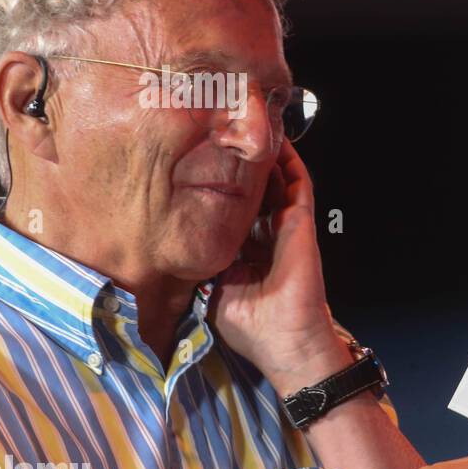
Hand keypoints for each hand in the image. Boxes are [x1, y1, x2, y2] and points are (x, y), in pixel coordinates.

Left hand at [207, 138, 342, 381]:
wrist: (285, 342)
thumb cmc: (249, 326)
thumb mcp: (210, 292)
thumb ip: (197, 268)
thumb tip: (166, 250)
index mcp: (245, 251)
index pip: (230, 210)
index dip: (217, 187)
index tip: (197, 164)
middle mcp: (266, 234)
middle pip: (254, 190)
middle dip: (240, 165)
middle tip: (222, 133)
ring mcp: (286, 227)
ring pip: (277, 182)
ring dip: (265, 157)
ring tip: (249, 126)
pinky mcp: (301, 223)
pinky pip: (298, 185)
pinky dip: (290, 162)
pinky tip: (277, 141)